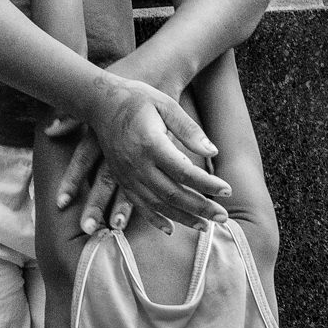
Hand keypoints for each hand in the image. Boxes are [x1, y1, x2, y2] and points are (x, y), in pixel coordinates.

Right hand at [54, 75, 228, 227]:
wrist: (100, 102)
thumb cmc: (137, 99)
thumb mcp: (166, 104)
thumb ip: (189, 129)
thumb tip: (213, 151)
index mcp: (150, 143)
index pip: (184, 171)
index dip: (207, 184)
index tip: (227, 190)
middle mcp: (137, 164)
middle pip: (172, 193)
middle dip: (200, 207)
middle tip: (223, 217)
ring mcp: (127, 174)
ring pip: (157, 204)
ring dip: (182, 217)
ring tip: (205, 226)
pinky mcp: (121, 179)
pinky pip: (138, 205)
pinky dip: (155, 219)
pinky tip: (171, 228)